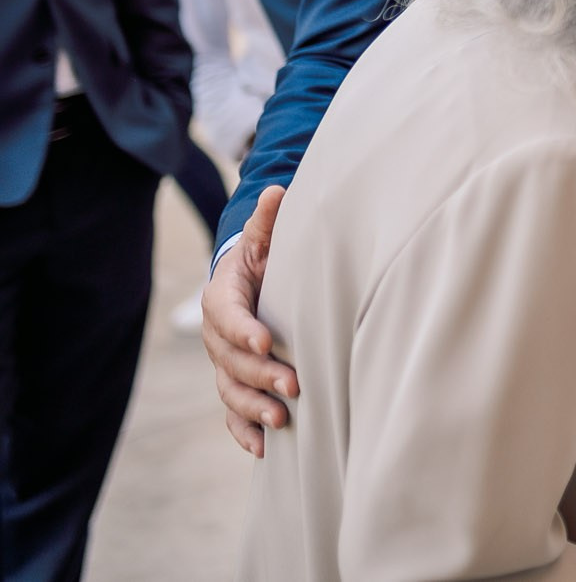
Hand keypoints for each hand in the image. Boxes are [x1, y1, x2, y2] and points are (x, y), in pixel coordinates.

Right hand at [202, 185, 297, 456]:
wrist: (252, 284)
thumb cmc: (265, 259)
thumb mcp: (265, 240)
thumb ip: (269, 223)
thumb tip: (277, 191)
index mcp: (223, 297)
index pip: (228, 316)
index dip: (245, 330)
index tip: (267, 341)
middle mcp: (218, 335)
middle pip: (231, 360)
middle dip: (260, 374)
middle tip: (292, 384)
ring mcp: (224, 363)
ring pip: (231, 391)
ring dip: (253, 408)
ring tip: (282, 420)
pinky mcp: (234, 385)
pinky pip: (232, 414)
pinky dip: (244, 432)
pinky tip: (264, 449)